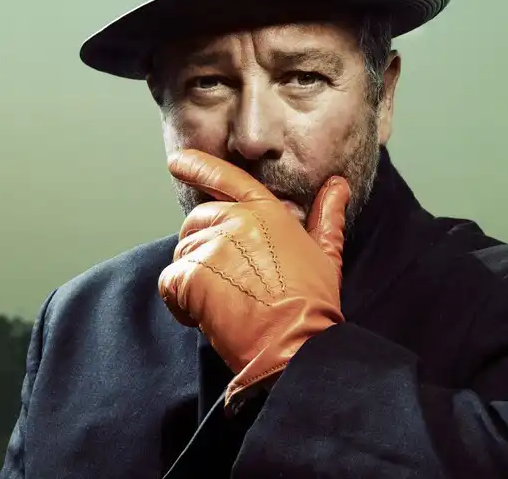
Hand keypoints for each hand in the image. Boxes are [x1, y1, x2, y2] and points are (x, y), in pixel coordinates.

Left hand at [158, 150, 349, 411]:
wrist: (296, 345)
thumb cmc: (312, 304)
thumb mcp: (326, 255)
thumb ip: (328, 216)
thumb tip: (338, 185)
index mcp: (266, 212)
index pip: (228, 179)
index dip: (200, 166)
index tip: (178, 162)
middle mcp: (237, 221)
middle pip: (197, 221)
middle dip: (202, 248)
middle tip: (227, 283)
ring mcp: (213, 246)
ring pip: (182, 254)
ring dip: (194, 279)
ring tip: (225, 303)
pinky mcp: (192, 276)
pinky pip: (169, 283)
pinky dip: (179, 303)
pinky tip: (206, 317)